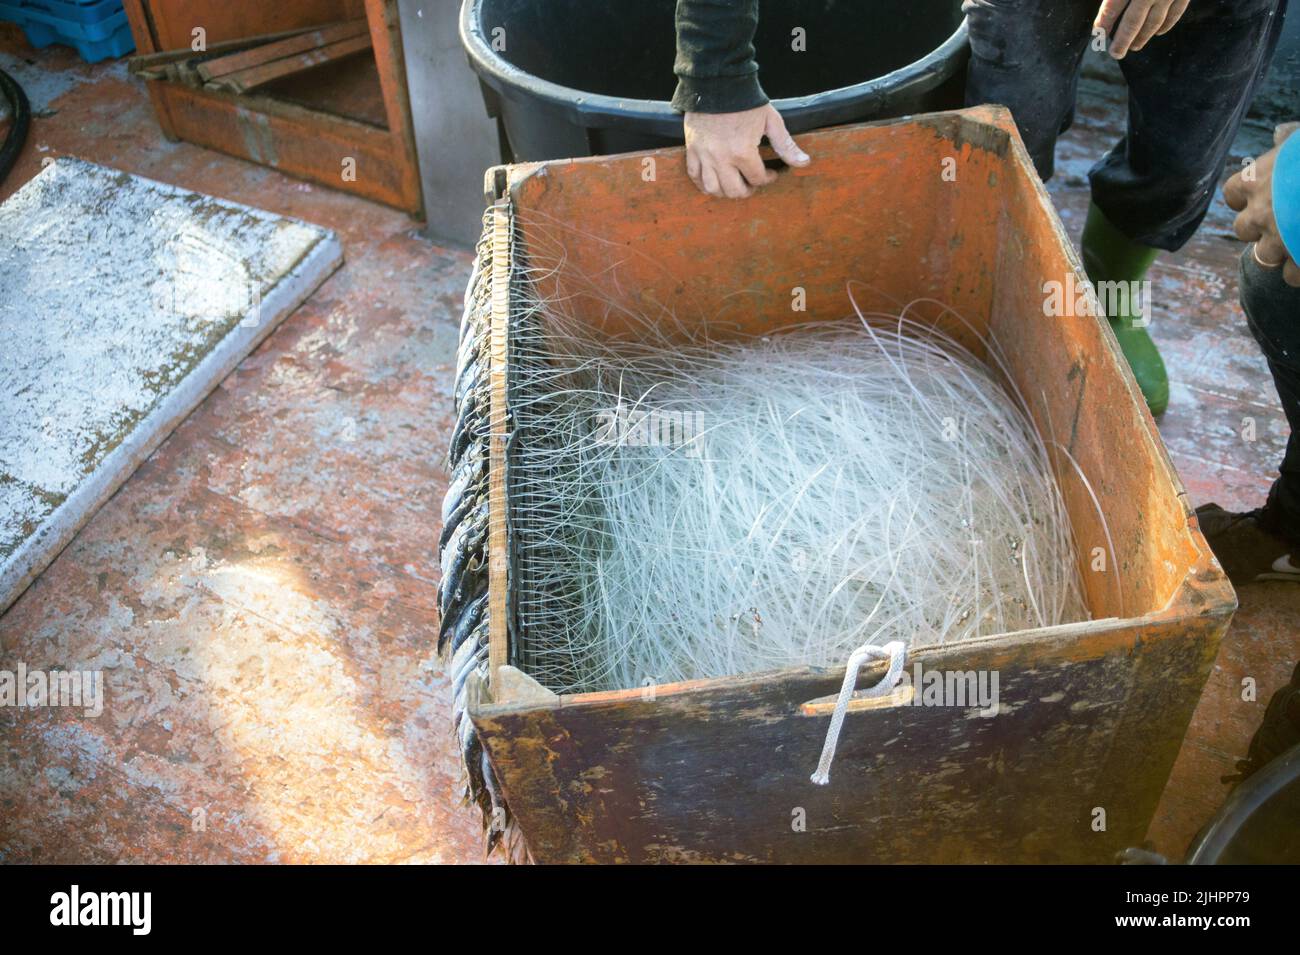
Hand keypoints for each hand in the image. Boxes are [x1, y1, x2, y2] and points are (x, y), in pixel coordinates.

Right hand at [684, 104, 809, 198]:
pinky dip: (704, 184)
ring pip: (713, 188)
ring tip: (733, 184)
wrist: (718, 82)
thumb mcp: (771, 121)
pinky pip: (694, 175)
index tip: (771, 173)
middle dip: (747, 190)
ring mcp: (705, 154)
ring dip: (725, 192)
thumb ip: (786, 145)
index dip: (768, 178)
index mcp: (743, 151)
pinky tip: (713, 182)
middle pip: (734, 190)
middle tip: (752, 183)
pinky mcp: (692, 149)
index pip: (757, 178)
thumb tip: (804, 162)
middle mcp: (722, 158)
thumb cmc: (746, 101)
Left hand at [1094, 0, 1190, 58]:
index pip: (1112, 7)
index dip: (1104, 21)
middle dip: (1122, 40)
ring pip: (1154, 21)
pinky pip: (1175, 13)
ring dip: (1142, 36)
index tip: (1097, 33)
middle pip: (1132, 22)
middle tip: (1115, 53)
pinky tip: (1158, 33)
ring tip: (1134, 47)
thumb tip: (1111, 5)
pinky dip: (1166, 25)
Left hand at [1224, 127, 1299, 286]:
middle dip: (1262, 227)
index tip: (1261, 196)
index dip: (1247, 197)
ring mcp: (1278, 238)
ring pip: (1264, 257)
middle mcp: (1260, 211)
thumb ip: (1289, 146)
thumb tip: (1282, 139)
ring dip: (1280, 250)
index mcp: (1257, 179)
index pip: (1233, 193)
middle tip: (1285, 221)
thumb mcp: (1299, 144)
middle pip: (1244, 229)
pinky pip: (1291, 276)